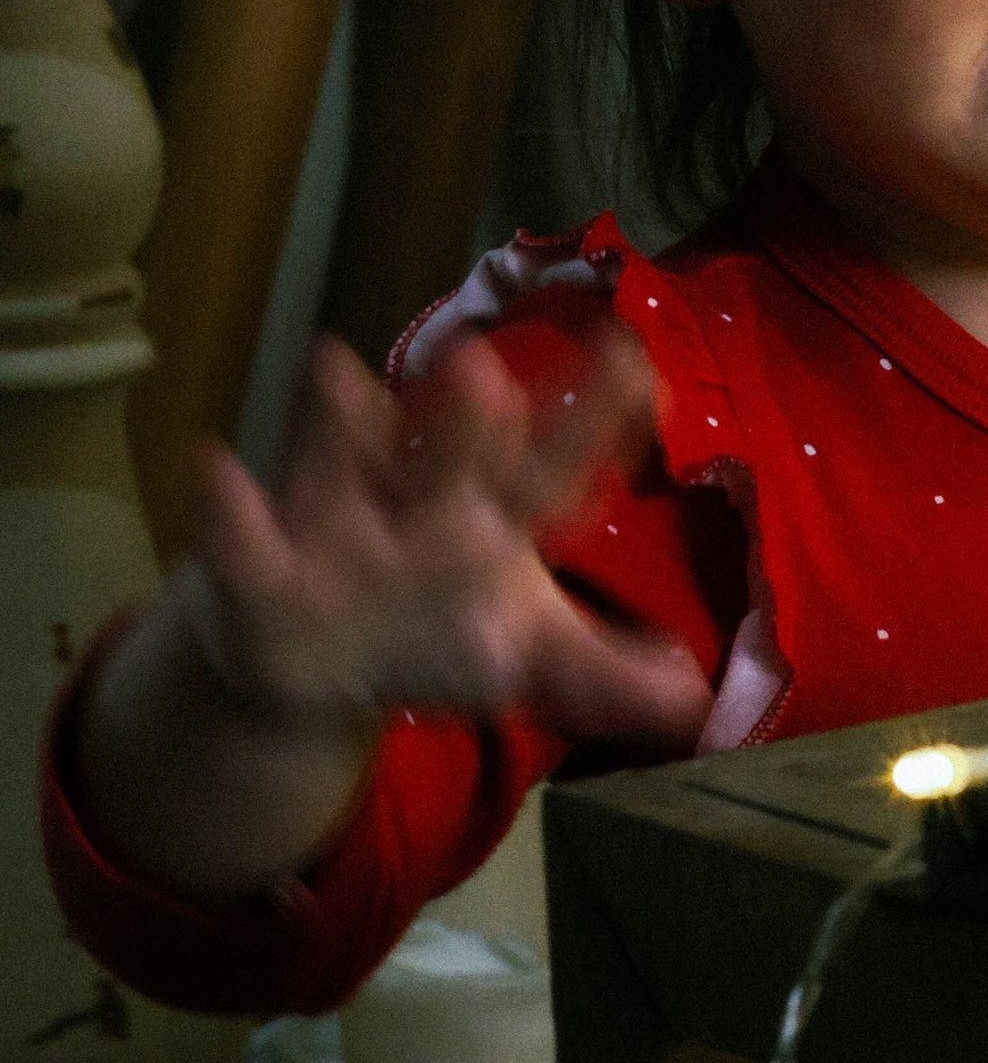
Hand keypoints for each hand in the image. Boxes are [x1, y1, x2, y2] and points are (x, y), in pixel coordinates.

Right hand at [185, 326, 709, 743]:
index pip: (559, 466)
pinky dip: (228, 509)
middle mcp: (420, 497)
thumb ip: (602, 675)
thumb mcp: (526, 655)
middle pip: (452, 455)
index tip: (637, 360)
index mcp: (494, 519)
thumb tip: (695, 702)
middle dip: (467, 422)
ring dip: (340, 422)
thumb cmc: (436, 625)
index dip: (598, 418)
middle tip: (481, 368)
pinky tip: (217, 471)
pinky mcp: (262, 566)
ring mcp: (337, 520)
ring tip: (337, 369)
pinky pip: (242, 536)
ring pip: (342, 463)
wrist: (311, 661)